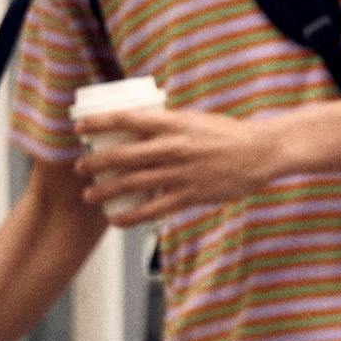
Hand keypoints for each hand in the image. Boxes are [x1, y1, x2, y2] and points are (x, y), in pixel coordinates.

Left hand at [78, 108, 288, 226]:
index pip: (126, 119)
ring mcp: (180, 173)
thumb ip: (166, 126)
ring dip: (105, 190)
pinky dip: (131, 216)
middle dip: (95, 163)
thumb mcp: (193, 120)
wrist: (260, 152)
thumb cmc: (226, 134)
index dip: (98, 122)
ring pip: (132, 183)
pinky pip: (153, 209)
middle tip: (79, 167)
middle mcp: (173, 147)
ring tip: (89, 195)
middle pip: (122, 155)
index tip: (79, 128)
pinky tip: (116, 220)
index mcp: (173, 123)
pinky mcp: (190, 195)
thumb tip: (137, 128)